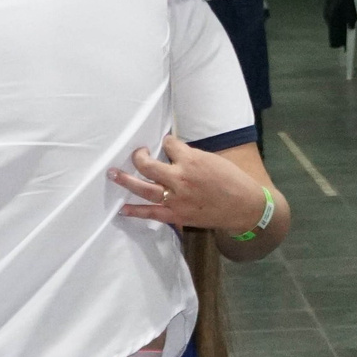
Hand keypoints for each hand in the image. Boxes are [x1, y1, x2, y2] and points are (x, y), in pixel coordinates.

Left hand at [111, 134, 268, 232]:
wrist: (245, 206)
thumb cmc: (233, 180)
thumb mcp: (214, 160)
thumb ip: (192, 157)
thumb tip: (175, 154)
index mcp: (191, 160)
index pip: (170, 144)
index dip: (168, 142)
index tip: (167, 143)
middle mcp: (180, 178)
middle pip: (148, 165)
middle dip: (138, 157)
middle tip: (136, 154)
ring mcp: (176, 198)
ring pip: (144, 188)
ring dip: (126, 181)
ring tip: (112, 175)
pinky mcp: (177, 214)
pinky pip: (151, 213)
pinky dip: (136, 211)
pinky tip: (123, 209)